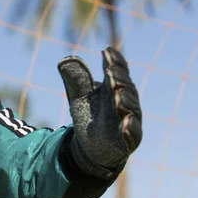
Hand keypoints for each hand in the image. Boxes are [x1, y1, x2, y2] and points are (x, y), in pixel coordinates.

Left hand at [57, 46, 141, 179]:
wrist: (90, 147)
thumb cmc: (90, 116)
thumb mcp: (78, 96)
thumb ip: (76, 78)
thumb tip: (64, 59)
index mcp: (115, 88)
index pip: (118, 71)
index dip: (114, 61)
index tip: (106, 51)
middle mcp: (126, 102)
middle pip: (126, 88)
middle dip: (119, 79)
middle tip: (110, 71)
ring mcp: (130, 121)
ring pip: (131, 110)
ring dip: (125, 101)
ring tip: (118, 93)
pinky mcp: (129, 141)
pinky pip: (133, 135)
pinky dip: (130, 129)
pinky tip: (126, 123)